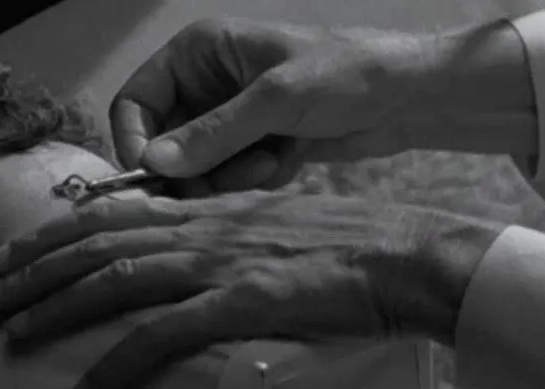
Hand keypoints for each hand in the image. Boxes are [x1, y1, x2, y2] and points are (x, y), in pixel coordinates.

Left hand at [0, 191, 501, 388]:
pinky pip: (163, 337)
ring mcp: (219, 264)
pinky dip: (117, 365)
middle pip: (95, 246)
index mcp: (206, 212)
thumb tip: (186, 262)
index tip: (8, 256)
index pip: (109, 214)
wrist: (407, 257)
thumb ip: (225, 240)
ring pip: (114, 282)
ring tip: (12, 340)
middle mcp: (201, 229)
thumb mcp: (274, 229)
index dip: (50, 234)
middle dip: (32, 273)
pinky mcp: (243, 303)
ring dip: (56, 311)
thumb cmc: (349, 248)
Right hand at [110, 17, 537, 193]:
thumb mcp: (275, 102)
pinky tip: (289, 159)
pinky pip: (228, 178)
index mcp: (198, 51)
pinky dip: (255, 178)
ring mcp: (229, 117)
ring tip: (272, 161)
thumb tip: (152, 164)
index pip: (134, 101)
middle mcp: (205, 83)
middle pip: (162, 143)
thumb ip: (212, 135)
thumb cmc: (347, 76)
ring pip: (195, 168)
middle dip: (194, 167)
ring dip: (230, 176)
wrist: (410, 99)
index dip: (136, 141)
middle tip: (226, 180)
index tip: (155, 178)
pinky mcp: (252, 146)